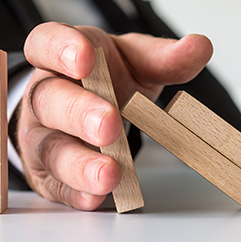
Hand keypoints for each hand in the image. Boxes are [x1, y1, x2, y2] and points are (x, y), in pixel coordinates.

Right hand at [15, 22, 212, 209]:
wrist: (82, 112)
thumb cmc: (103, 81)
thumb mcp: (135, 63)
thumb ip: (164, 57)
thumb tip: (199, 48)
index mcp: (61, 58)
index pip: (45, 44)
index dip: (61, 49)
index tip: (85, 57)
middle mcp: (43, 95)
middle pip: (48, 100)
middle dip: (78, 112)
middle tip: (108, 124)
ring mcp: (40, 136)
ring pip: (50, 148)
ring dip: (79, 163)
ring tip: (110, 172)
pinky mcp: (47, 174)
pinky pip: (55, 185)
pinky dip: (75, 192)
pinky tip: (96, 197)